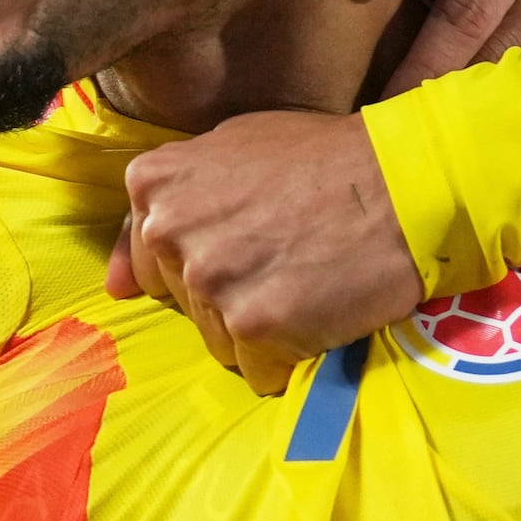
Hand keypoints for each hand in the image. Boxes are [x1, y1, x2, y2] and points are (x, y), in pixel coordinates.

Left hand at [110, 113, 418, 391]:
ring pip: (219, 341)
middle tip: (288, 259)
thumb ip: (169, 204)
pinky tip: (321, 313)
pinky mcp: (254, 325)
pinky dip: (292, 356)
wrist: (406, 183)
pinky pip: (259, 371)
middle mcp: (170, 231)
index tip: (248, 247)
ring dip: (263, 328)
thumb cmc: (327, 161)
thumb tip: (114, 287)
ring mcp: (210, 281)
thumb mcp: (233, 150)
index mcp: (155, 185)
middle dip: (233, 294)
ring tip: (308, 282)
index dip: (204, 261)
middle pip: (185, 303)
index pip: (147, 262)